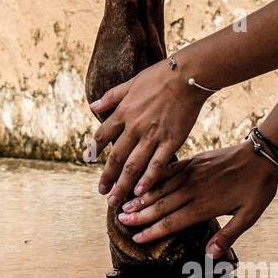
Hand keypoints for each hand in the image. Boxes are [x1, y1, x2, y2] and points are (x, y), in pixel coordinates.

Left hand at [88, 59, 208, 209]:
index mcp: (124, 112)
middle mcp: (135, 126)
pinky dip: (148, 179)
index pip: (102, 135)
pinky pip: (157, 164)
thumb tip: (93, 106)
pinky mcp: (172, 141)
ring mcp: (153, 135)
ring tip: (116, 201)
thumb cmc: (160, 77)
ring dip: (123, 185)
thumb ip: (111, 97)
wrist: (188, 76)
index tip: (89, 162)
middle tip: (102, 193)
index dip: (94, 150)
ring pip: (134, 165)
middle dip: (108, 177)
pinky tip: (141, 192)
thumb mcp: (130, 83)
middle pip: (116, 157)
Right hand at [116, 141, 277, 256]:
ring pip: (160, 188)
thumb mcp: (248, 216)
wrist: (261, 155)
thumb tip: (210, 256)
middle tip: (121, 222)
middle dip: (140, 216)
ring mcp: (191, 174)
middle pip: (161, 206)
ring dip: (142, 198)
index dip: (154, 231)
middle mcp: (193, 190)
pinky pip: (168, 171)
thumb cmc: (257, 188)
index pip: (173, 221)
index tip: (137, 238)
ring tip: (124, 206)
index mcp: (205, 205)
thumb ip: (227, 236)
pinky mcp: (192, 161)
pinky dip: (153, 178)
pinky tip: (141, 183)